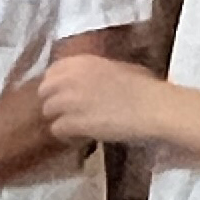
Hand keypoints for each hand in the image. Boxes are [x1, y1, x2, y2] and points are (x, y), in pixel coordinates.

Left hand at [39, 54, 167, 145]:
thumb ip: (96, 72)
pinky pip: (57, 129)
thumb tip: (90, 80)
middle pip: (44, 92)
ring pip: (48, 112)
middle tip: (69, 114)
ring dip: (61, 120)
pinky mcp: (73, 121)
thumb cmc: (145, 87)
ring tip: (77, 128)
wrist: (154, 106)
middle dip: (54, 103)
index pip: (51, 72)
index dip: (57, 86)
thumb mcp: (118, 68)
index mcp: (81, 62)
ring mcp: (69, 100)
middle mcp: (70, 78)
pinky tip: (81, 138)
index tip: (66, 95)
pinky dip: (67, 136)